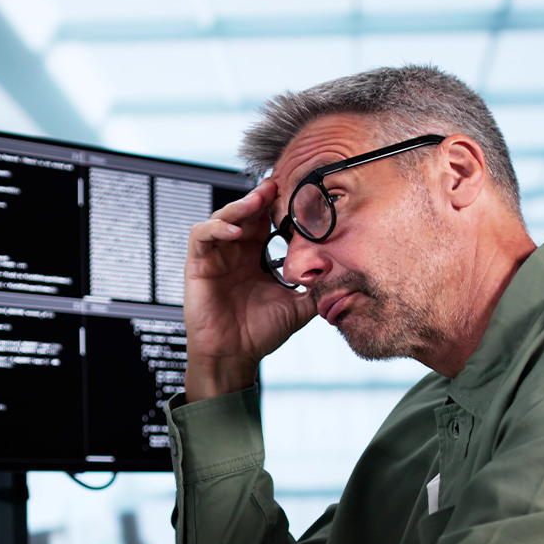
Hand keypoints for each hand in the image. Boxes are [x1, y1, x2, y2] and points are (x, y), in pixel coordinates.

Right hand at [183, 179, 315, 400]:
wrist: (234, 357)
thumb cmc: (258, 333)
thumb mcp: (298, 307)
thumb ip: (317, 289)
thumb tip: (346, 275)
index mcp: (256, 256)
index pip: (266, 220)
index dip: (278, 205)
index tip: (297, 193)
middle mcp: (235, 252)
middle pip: (245, 211)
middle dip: (260, 197)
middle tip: (277, 186)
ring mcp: (216, 256)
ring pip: (222, 216)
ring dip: (239, 206)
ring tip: (257, 201)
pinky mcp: (197, 264)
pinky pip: (201, 236)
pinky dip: (216, 228)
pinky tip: (236, 232)